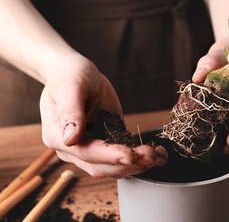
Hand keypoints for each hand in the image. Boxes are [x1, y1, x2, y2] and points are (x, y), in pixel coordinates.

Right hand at [40, 53, 166, 177]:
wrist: (74, 73)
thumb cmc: (69, 75)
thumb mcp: (70, 87)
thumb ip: (70, 112)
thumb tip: (70, 140)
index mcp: (57, 136)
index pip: (86, 152)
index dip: (110, 155)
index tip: (130, 155)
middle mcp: (72, 149)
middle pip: (101, 167)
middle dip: (128, 164)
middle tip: (151, 155)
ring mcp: (90, 148)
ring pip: (114, 167)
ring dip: (138, 164)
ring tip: (159, 155)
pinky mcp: (106, 142)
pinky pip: (123, 157)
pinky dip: (141, 158)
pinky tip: (159, 154)